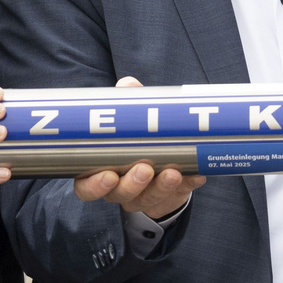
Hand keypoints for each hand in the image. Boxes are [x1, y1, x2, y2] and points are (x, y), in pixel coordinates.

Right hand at [72, 75, 205, 213]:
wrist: (157, 161)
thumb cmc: (133, 139)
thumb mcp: (128, 121)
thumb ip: (126, 104)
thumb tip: (127, 84)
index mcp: (99, 172)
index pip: (85, 188)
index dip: (94, 186)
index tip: (109, 175)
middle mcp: (118, 189)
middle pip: (118, 195)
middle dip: (132, 184)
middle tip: (145, 168)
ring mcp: (143, 196)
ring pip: (147, 199)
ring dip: (161, 186)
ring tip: (173, 172)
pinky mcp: (168, 197)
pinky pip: (179, 195)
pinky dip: (188, 184)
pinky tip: (197, 174)